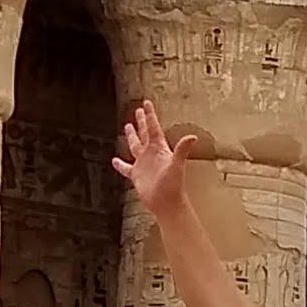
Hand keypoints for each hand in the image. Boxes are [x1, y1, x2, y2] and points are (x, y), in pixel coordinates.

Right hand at [112, 99, 197, 218]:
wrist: (166, 203)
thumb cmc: (173, 186)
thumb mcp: (177, 165)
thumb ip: (182, 149)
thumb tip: (192, 137)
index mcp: (159, 149)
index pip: (153, 127)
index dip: (149, 115)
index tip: (146, 103)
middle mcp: (151, 154)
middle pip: (145, 133)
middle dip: (141, 121)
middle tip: (138, 110)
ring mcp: (143, 164)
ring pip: (135, 146)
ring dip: (132, 137)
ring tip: (127, 127)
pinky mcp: (137, 175)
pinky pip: (126, 168)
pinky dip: (120, 164)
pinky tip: (114, 160)